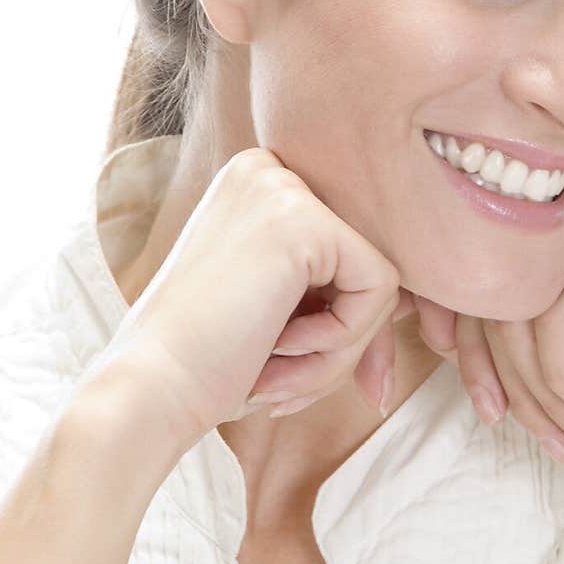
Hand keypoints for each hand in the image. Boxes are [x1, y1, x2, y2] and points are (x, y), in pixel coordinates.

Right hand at [86, 147, 404, 448]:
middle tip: (291, 393)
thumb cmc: (204, 362)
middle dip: (347, 341)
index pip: (344, 250)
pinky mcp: (307, 224)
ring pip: (378, 280)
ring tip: (275, 378)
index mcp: (257, 183)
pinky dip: (344, 341)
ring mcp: (285, 190)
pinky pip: (381, 289)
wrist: (148, 389)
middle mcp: (269, 170)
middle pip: (364, 261)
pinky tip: (279, 352)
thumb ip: (333, 289)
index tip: (294, 371)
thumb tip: (415, 309)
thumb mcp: (274, 306)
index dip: (339, 322)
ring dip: (340, 351)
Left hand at [410, 205, 563, 534]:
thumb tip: (419, 298)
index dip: (466, 342)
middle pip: (497, 285)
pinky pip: (554, 318)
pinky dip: (561, 381)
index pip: (485, 270)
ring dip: (533, 387)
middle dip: (500, 372)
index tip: (488, 405)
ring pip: (521, 304)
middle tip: (539, 434)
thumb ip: (486, 320)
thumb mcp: (526, 361)